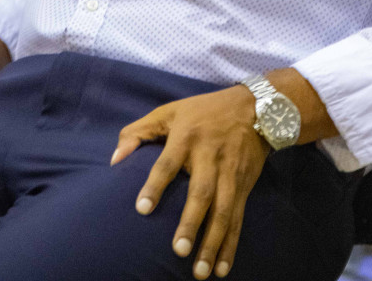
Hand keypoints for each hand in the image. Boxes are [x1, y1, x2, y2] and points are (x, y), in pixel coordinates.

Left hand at [112, 86, 268, 279]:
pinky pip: (238, 219)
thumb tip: (114, 160)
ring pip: (223, 212)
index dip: (155, 185)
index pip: (168, 164)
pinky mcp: (244, 186)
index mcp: (186, 137)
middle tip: (179, 250)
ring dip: (213, 242)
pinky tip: (222, 268)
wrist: (257, 107)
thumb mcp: (169, 111)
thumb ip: (138, 132)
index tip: (142, 209)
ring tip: (200, 272)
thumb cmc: (203, 111)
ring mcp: (230, 174)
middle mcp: (210, 157)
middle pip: (201, 193)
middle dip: (191, 222)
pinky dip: (231, 244)